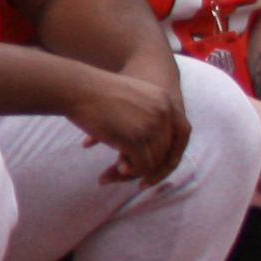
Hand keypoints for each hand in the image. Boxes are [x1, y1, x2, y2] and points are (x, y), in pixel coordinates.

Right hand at [67, 60, 189, 184]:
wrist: (77, 89)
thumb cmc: (95, 93)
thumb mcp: (132, 97)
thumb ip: (146, 116)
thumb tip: (146, 147)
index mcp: (166, 101)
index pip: (182, 134)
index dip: (172, 152)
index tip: (158, 164)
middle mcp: (164, 113)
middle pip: (165, 150)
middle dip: (147, 165)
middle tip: (125, 171)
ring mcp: (151, 126)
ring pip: (154, 161)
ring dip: (136, 170)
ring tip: (116, 172)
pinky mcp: (136, 139)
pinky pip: (141, 166)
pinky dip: (130, 172)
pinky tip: (116, 170)